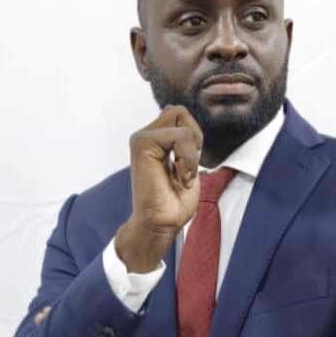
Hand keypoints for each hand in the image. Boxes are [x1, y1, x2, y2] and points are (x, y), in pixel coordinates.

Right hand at [115, 104, 203, 272]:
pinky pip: (180, 136)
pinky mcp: (143, 144)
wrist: (160, 224)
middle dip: (193, 138)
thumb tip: (188, 124)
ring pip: (182, 122)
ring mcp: (142, 138)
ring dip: (191, 153)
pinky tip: (180, 178)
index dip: (193, 137)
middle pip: (180, 111)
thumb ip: (185, 144)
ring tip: (182, 175)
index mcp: (154, 139)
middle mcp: (145, 135)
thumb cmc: (173, 202)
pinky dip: (188, 159)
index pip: (181, 115)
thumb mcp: (187, 166)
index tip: (188, 165)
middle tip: (186, 167)